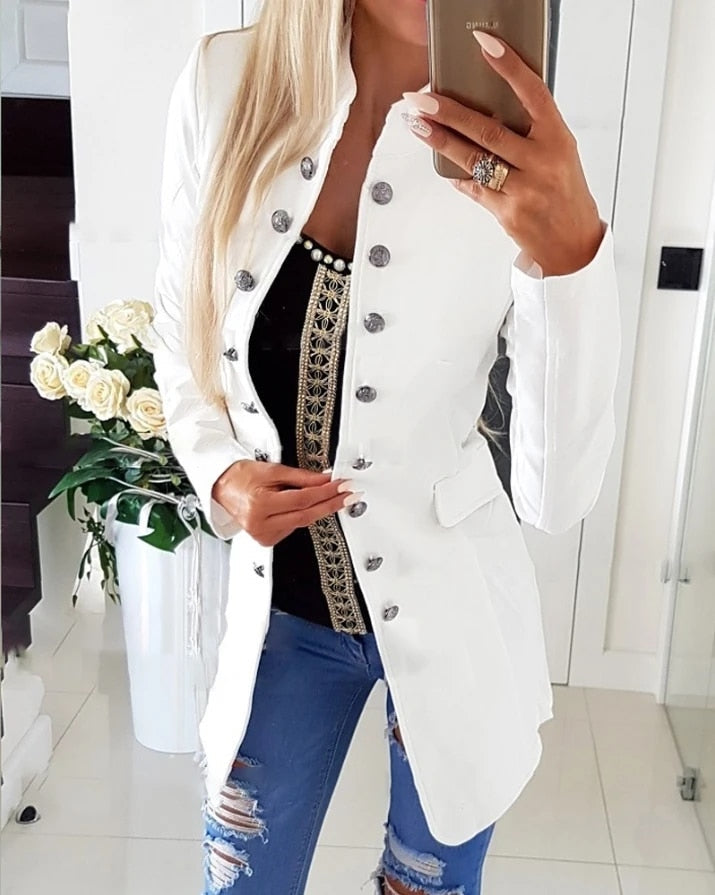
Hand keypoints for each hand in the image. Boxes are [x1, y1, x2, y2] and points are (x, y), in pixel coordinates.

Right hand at [211, 460, 358, 546]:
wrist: (221, 487)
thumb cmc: (242, 477)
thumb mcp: (273, 470)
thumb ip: (301, 477)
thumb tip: (325, 480)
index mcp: (260, 504)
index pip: (303, 499)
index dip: (326, 492)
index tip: (343, 486)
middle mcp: (261, 524)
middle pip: (306, 515)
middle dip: (330, 504)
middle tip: (348, 495)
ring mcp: (263, 535)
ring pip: (301, 522)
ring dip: (316, 509)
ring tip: (326, 495)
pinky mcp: (266, 540)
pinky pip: (292, 527)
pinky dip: (301, 516)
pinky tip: (300, 506)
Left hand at [402, 30, 604, 276]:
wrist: (572, 242)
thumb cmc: (564, 193)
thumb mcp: (560, 154)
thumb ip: (532, 132)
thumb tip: (489, 108)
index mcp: (558, 139)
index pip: (533, 93)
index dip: (509, 67)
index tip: (484, 44)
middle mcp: (542, 161)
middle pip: (488, 129)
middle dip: (448, 112)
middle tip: (421, 99)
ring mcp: (524, 189)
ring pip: (474, 159)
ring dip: (441, 141)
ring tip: (418, 125)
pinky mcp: (508, 213)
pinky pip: (474, 188)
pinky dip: (458, 176)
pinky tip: (444, 166)